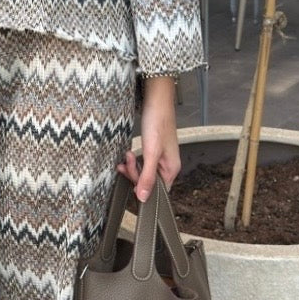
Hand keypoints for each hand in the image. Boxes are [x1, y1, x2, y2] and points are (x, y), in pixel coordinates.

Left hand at [117, 75, 179, 201]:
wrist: (156, 101)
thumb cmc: (158, 123)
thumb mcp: (151, 153)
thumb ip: (147, 176)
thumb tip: (143, 198)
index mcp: (172, 169)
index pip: (158, 191)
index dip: (143, 188)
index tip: (131, 179)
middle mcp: (168, 166)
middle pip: (149, 182)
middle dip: (134, 173)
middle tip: (127, 161)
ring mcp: (160, 158)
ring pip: (143, 172)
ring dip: (132, 166)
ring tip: (127, 155)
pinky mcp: (153, 150)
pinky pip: (142, 163)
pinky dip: (133, 160)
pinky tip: (128, 154)